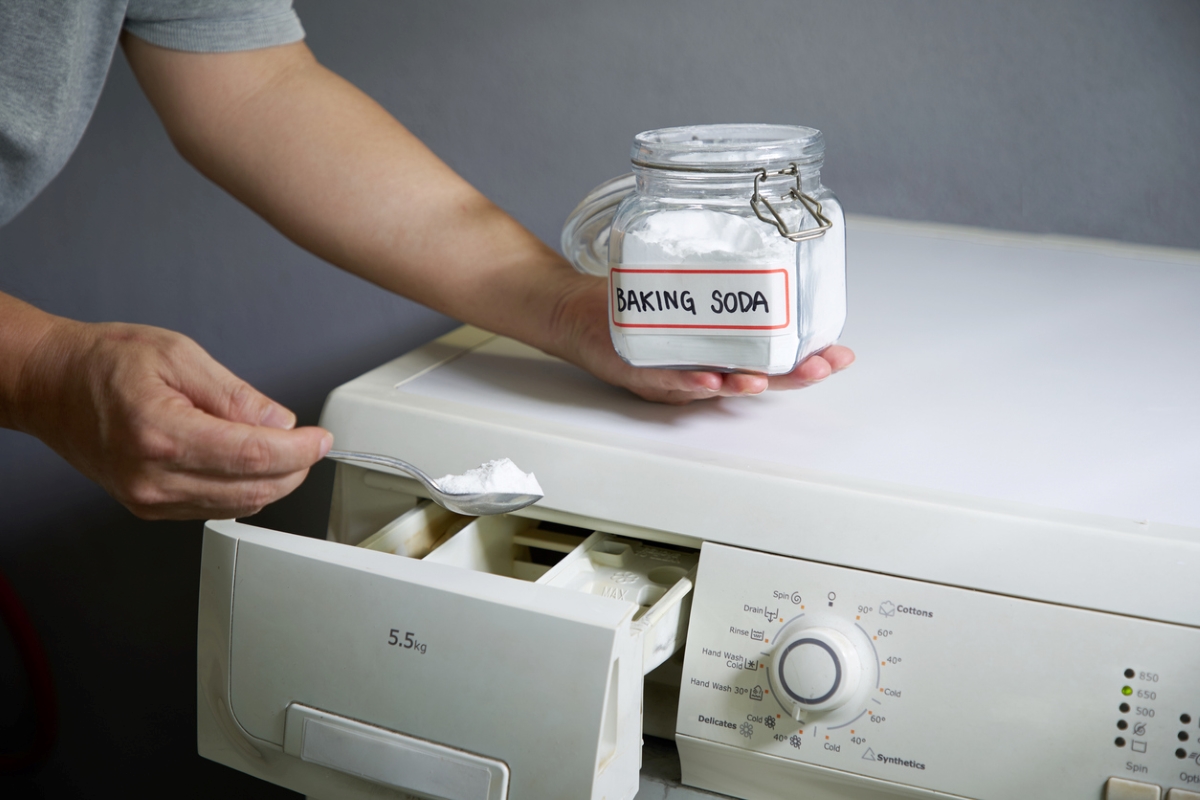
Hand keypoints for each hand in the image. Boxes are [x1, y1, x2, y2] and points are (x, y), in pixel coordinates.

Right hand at [14, 319, 331, 519]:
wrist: (52, 385)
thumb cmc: (105, 363)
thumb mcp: (179, 356)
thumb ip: (235, 394)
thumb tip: (280, 423)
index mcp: (162, 434)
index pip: (252, 455)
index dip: (299, 451)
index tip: (320, 439)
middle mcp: (153, 477)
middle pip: (252, 489)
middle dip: (294, 469)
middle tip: (310, 444)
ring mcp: (149, 498)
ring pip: (237, 505)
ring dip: (272, 481)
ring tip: (281, 449)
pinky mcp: (149, 507)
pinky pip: (213, 507)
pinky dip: (243, 489)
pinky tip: (248, 463)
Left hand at [549, 275, 854, 403]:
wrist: (575, 310)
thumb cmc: (633, 301)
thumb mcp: (685, 281)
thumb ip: (719, 264)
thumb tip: (760, 225)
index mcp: (720, 350)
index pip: (773, 357)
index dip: (809, 358)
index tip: (840, 352)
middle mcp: (702, 368)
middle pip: (756, 378)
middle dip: (791, 375)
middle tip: (819, 366)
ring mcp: (671, 373)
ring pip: (715, 385)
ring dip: (741, 382)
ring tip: (760, 379)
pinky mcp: (637, 370)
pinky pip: (665, 380)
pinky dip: (687, 381)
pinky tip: (707, 380)